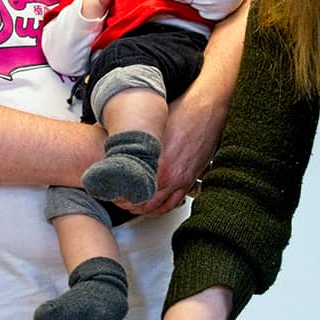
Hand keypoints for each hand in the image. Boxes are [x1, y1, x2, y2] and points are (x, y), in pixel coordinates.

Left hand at [122, 75, 227, 215]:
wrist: (205, 110)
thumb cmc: (180, 114)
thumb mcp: (150, 129)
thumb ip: (133, 143)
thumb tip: (115, 144)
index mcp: (157, 164)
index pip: (133, 190)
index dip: (120, 195)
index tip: (113, 192)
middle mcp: (170, 176)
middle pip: (144, 203)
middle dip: (130, 205)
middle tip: (120, 201)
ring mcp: (182, 180)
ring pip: (159, 207)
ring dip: (146, 209)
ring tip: (135, 205)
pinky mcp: (191, 179)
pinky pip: (174, 202)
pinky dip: (163, 207)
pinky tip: (155, 204)